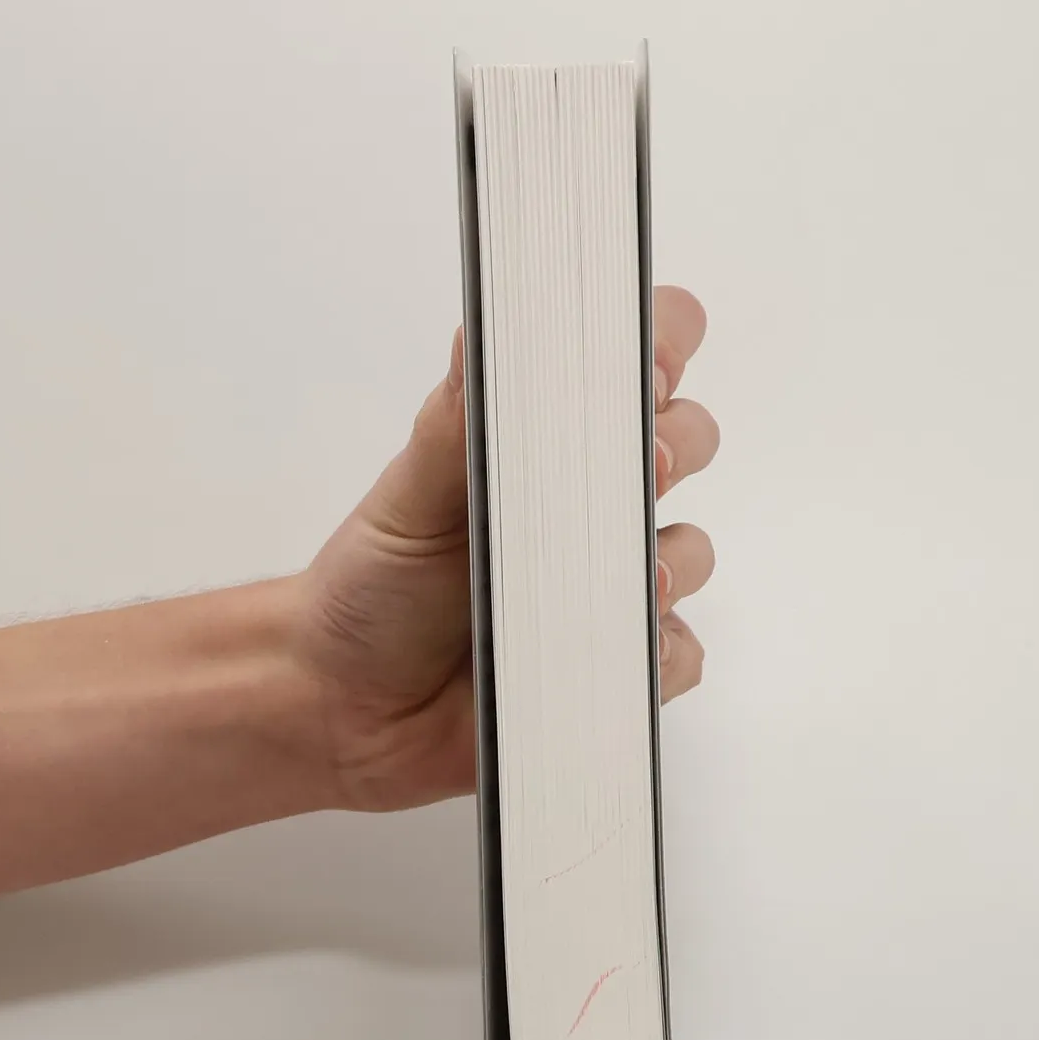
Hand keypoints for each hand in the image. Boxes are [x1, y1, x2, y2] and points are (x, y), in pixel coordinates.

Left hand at [296, 286, 720, 811]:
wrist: (347, 711)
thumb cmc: (372, 592)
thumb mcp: (406, 494)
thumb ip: (457, 417)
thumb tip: (484, 328)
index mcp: (543, 439)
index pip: (634, 358)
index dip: (657, 345)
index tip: (643, 366)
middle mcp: (588, 504)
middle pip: (690, 438)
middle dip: (673, 444)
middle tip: (636, 464)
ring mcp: (610, 585)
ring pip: (691, 552)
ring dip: (661, 561)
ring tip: (602, 578)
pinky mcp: (619, 666)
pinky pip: (677, 653)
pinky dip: (650, 653)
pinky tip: (594, 654)